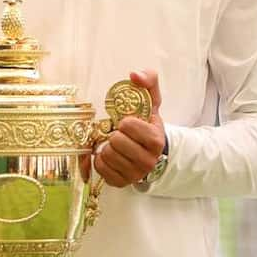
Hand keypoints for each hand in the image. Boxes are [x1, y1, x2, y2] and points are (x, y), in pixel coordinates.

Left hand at [94, 69, 166, 186]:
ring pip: (106, 156)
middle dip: (115, 134)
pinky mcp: (121, 182)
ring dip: (107, 147)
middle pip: (115, 142)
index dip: (124, 121)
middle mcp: (148, 161)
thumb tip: (133, 74)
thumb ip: (148, 80)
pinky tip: (110, 154)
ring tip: (116, 144)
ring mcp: (135, 174)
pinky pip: (100, 168)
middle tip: (120, 134)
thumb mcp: (152, 100)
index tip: (128, 122)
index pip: (128, 126)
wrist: (153, 150)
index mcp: (156, 140)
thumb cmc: (148, 123)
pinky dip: (101, 159)